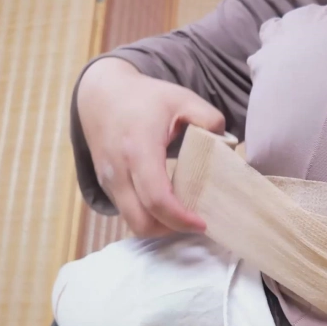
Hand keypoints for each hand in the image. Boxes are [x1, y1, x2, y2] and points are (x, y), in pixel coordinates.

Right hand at [77, 58, 225, 236]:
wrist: (99, 96)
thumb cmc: (144, 98)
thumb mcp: (182, 98)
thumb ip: (210, 118)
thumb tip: (227, 144)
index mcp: (138, 149)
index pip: (156, 199)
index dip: (180, 218)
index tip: (203, 222)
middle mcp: (118, 171)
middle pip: (141, 222)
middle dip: (171, 229)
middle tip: (196, 221)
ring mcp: (108, 181)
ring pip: (133, 222)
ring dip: (160, 225)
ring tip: (184, 213)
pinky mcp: (106, 186)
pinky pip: (128, 212)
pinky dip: (149, 216)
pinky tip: (169, 203)